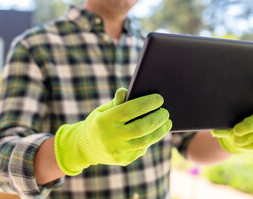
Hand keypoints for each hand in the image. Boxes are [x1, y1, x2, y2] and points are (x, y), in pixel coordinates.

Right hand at [54, 88, 171, 174]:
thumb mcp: (103, 110)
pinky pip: (142, 149)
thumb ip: (118, 102)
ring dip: (159, 131)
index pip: (130, 110)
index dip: (147, 103)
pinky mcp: (123, 161)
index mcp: (104, 121)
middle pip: (141, 128)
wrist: (85, 147)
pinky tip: (156, 132)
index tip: (159, 99)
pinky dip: (150, 140)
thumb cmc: (99, 122)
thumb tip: (128, 91)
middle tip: (166, 112)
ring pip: (145, 141)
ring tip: (167, 122)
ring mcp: (117, 152)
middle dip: (157, 118)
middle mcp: (110, 138)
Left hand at [211, 95, 252, 153]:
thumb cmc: (228, 121)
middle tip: (236, 131)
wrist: (233, 135)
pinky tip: (239, 143)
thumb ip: (222, 123)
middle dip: (248, 125)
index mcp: (252, 104)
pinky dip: (246, 145)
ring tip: (234, 138)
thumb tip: (215, 131)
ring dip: (243, 138)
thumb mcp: (224, 120)